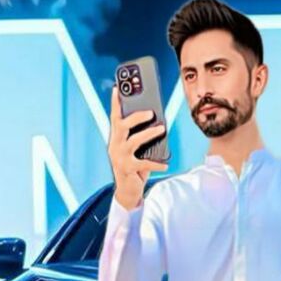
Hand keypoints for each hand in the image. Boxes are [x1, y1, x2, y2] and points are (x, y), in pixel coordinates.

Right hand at [108, 85, 168, 208]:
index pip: (114, 117)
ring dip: (149, 134)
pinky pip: (144, 163)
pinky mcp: (127, 169)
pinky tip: (166, 165)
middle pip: (123, 125)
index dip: (115, 103)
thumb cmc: (133, 167)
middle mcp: (115, 145)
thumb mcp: (135, 151)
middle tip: (151, 112)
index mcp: (116, 138)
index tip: (117, 88)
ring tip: (162, 129)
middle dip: (136, 117)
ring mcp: (119, 157)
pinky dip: (157, 164)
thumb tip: (158, 124)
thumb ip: (140, 138)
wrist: (127, 192)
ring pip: (134, 141)